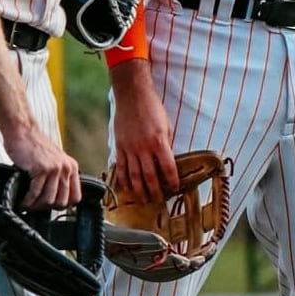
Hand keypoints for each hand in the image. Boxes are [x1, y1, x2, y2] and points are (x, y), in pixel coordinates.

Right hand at [4, 124, 80, 208]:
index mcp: (72, 167)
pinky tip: (22, 201)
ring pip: (49, 200)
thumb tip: (55, 199)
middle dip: (47, 208)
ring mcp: (54, 169)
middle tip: (35, 207)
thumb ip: (58, 176)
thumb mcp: (54, 160)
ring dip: (36, 206)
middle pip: (61, 202)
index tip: (51, 208)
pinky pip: (35, 193)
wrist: (22, 130)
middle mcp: (66, 168)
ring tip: (27, 206)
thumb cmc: (34, 146)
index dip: (63, 206)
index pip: (75, 197)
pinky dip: (27, 201)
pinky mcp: (41, 169)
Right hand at [110, 65, 178, 201]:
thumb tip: (167, 160)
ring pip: (134, 175)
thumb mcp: (167, 125)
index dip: (172, 181)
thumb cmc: (152, 108)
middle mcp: (144, 147)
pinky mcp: (119, 145)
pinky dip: (124, 179)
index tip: (175, 189)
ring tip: (143, 199)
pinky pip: (121, 166)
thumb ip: (166, 144)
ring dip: (139, 190)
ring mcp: (130, 147)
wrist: (132, 95)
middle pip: (150, 176)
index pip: (168, 168)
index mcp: (159, 141)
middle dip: (155, 191)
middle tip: (158, 201)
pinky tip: (127, 188)